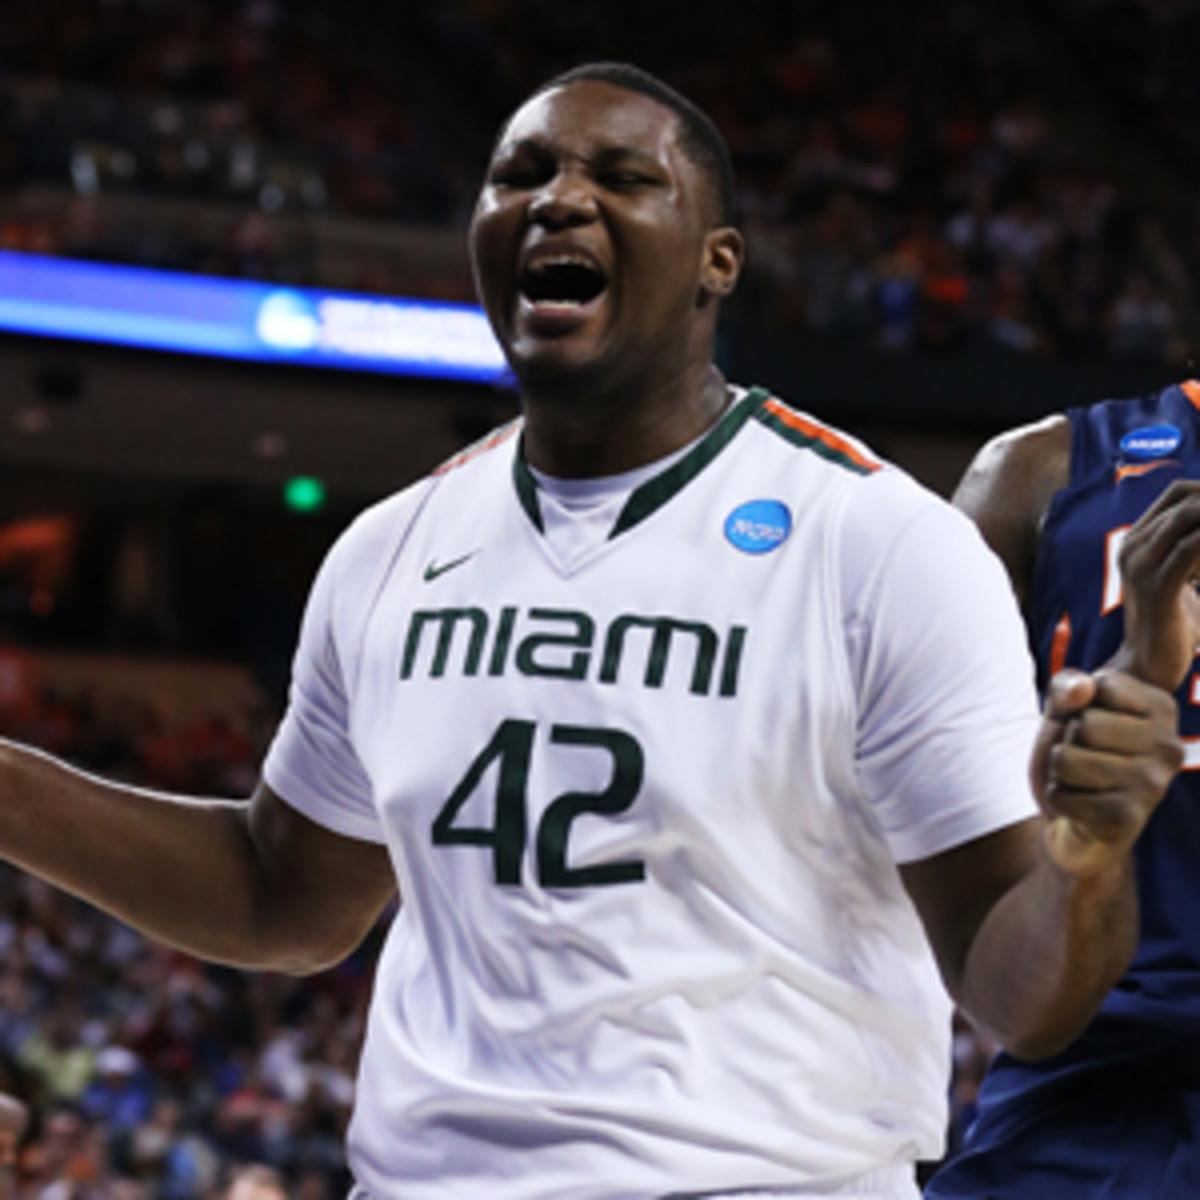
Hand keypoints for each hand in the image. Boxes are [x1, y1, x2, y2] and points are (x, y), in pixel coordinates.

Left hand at [1031, 669, 1182, 876]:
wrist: (1074, 818)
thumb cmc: (1076, 752)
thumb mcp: (1065, 708)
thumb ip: (1068, 686)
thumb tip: (1083, 688)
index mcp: (1163, 708)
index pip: (1103, 685)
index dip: (1079, 704)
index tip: (1094, 723)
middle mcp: (1168, 746)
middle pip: (1085, 724)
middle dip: (1068, 740)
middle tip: (1083, 756)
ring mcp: (1152, 785)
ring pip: (1068, 759)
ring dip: (1060, 770)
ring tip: (1079, 778)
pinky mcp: (1127, 818)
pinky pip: (1062, 795)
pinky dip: (1058, 797)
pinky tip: (1079, 803)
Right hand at [1113, 479, 1199, 690]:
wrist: (1147, 665)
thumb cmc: (1171, 622)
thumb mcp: (1179, 576)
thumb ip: (1191, 551)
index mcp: (1136, 540)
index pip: (1177, 493)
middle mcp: (1133, 547)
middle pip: (1186, 501)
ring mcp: (1141, 566)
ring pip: (1190, 518)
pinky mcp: (1158, 587)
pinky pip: (1194, 548)